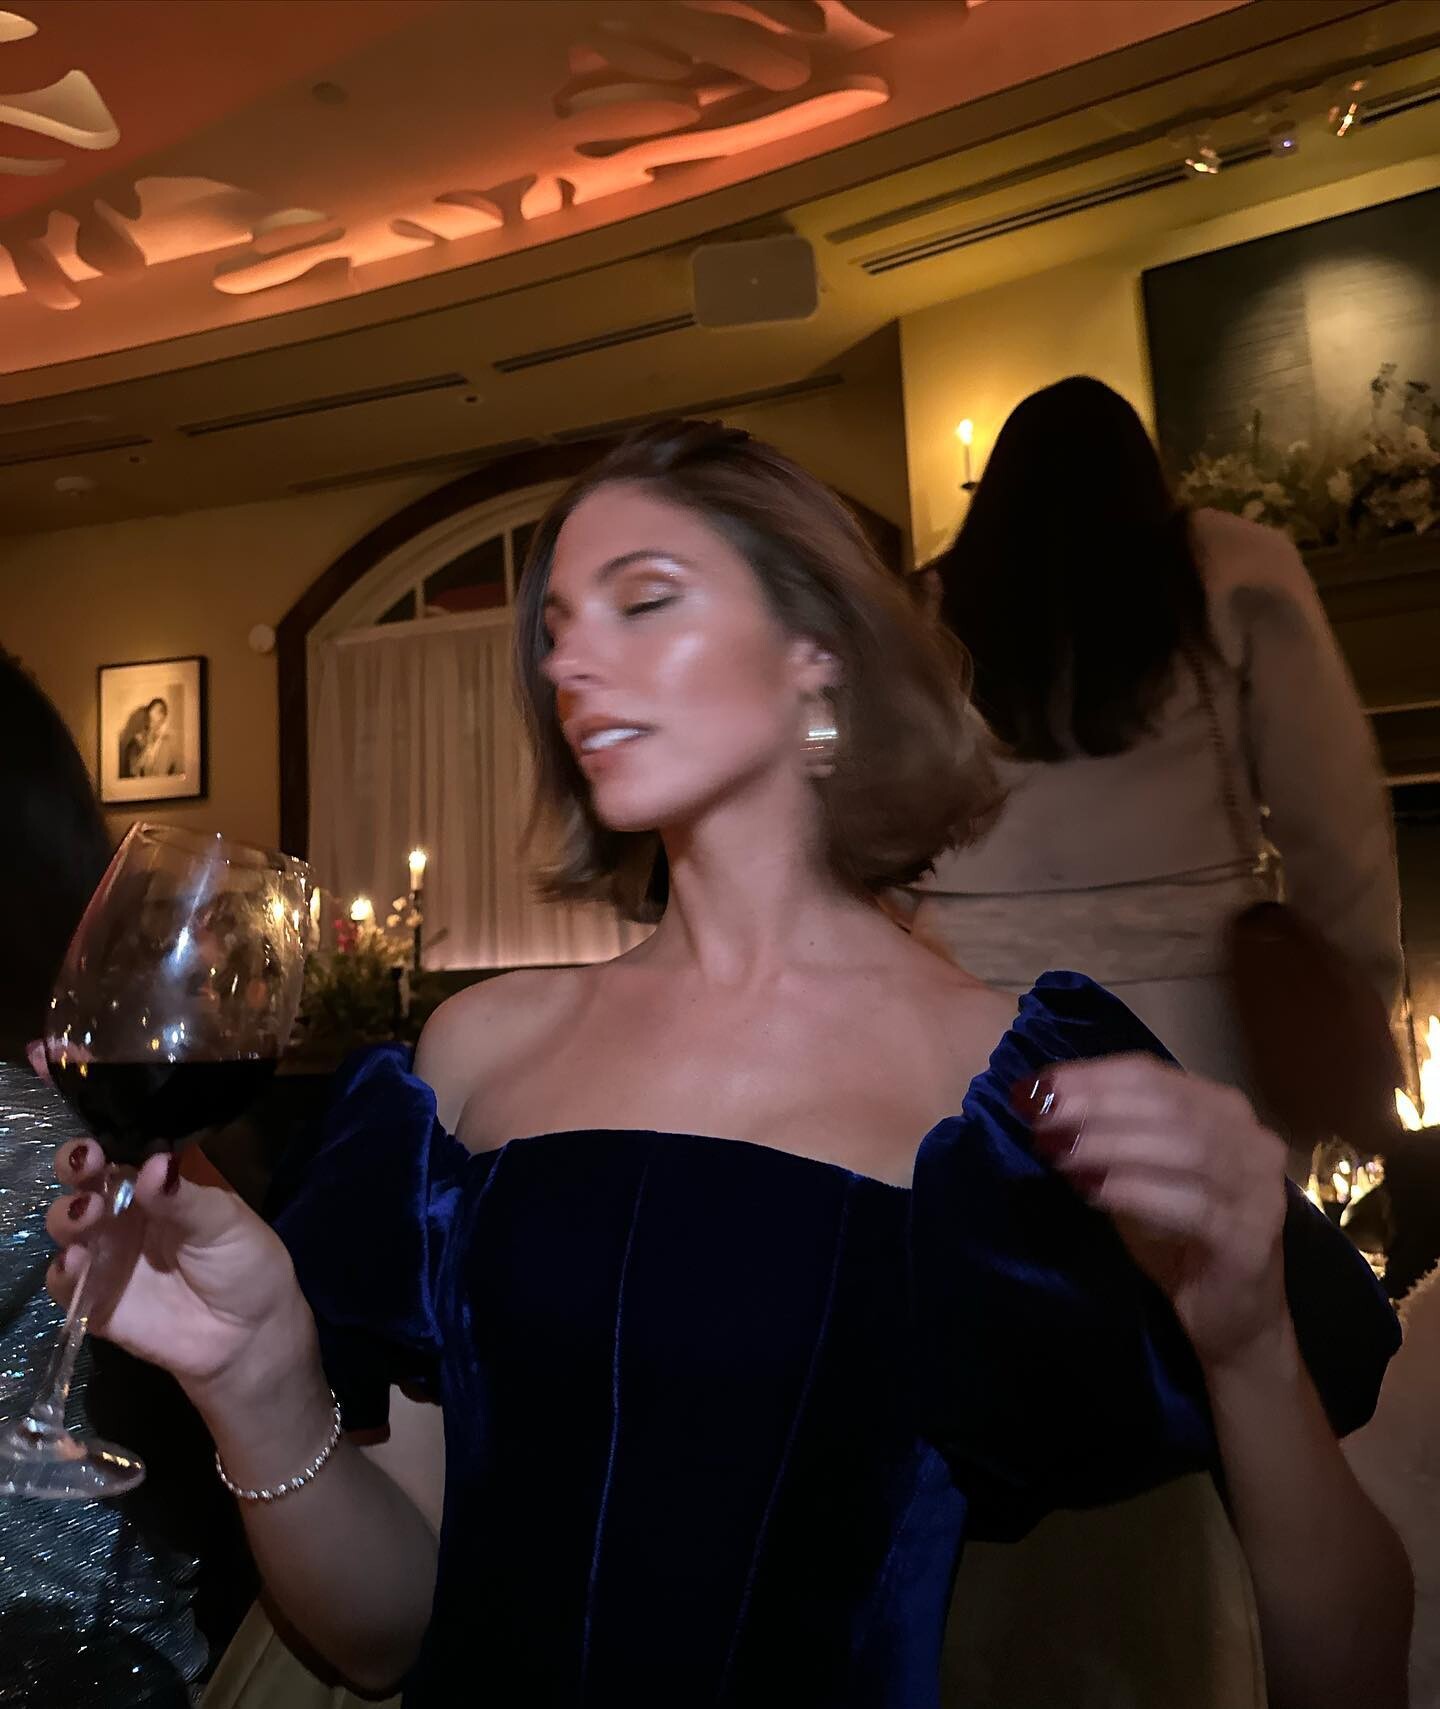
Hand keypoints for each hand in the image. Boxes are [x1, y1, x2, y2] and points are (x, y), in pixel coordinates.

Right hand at [47, 1140, 311, 1405]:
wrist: (249, 1334)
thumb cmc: (244, 1262)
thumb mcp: (223, 1221)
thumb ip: (183, 1197)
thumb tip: (155, 1164)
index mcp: (153, 1190)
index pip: (115, 1158)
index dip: (95, 1150)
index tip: (91, 1149)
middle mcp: (122, 1218)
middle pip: (82, 1187)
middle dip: (73, 1173)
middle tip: (84, 1171)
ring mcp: (106, 1259)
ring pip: (67, 1230)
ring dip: (68, 1217)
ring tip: (88, 1215)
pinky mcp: (95, 1301)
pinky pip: (66, 1284)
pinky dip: (62, 1271)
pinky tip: (75, 1261)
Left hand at [1020, 1056, 1290, 1370]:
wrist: (1232, 1320)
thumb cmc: (1177, 1242)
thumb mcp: (1135, 1177)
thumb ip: (1106, 1139)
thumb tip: (1042, 1106)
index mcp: (1221, 1111)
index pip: (1151, 1075)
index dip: (1090, 1077)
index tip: (1036, 1088)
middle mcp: (1250, 1138)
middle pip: (1167, 1104)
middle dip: (1096, 1106)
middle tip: (1042, 1118)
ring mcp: (1259, 1186)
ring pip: (1184, 1147)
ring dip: (1112, 1145)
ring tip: (1062, 1153)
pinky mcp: (1252, 1234)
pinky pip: (1191, 1204)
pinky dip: (1137, 1191)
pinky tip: (1094, 1192)